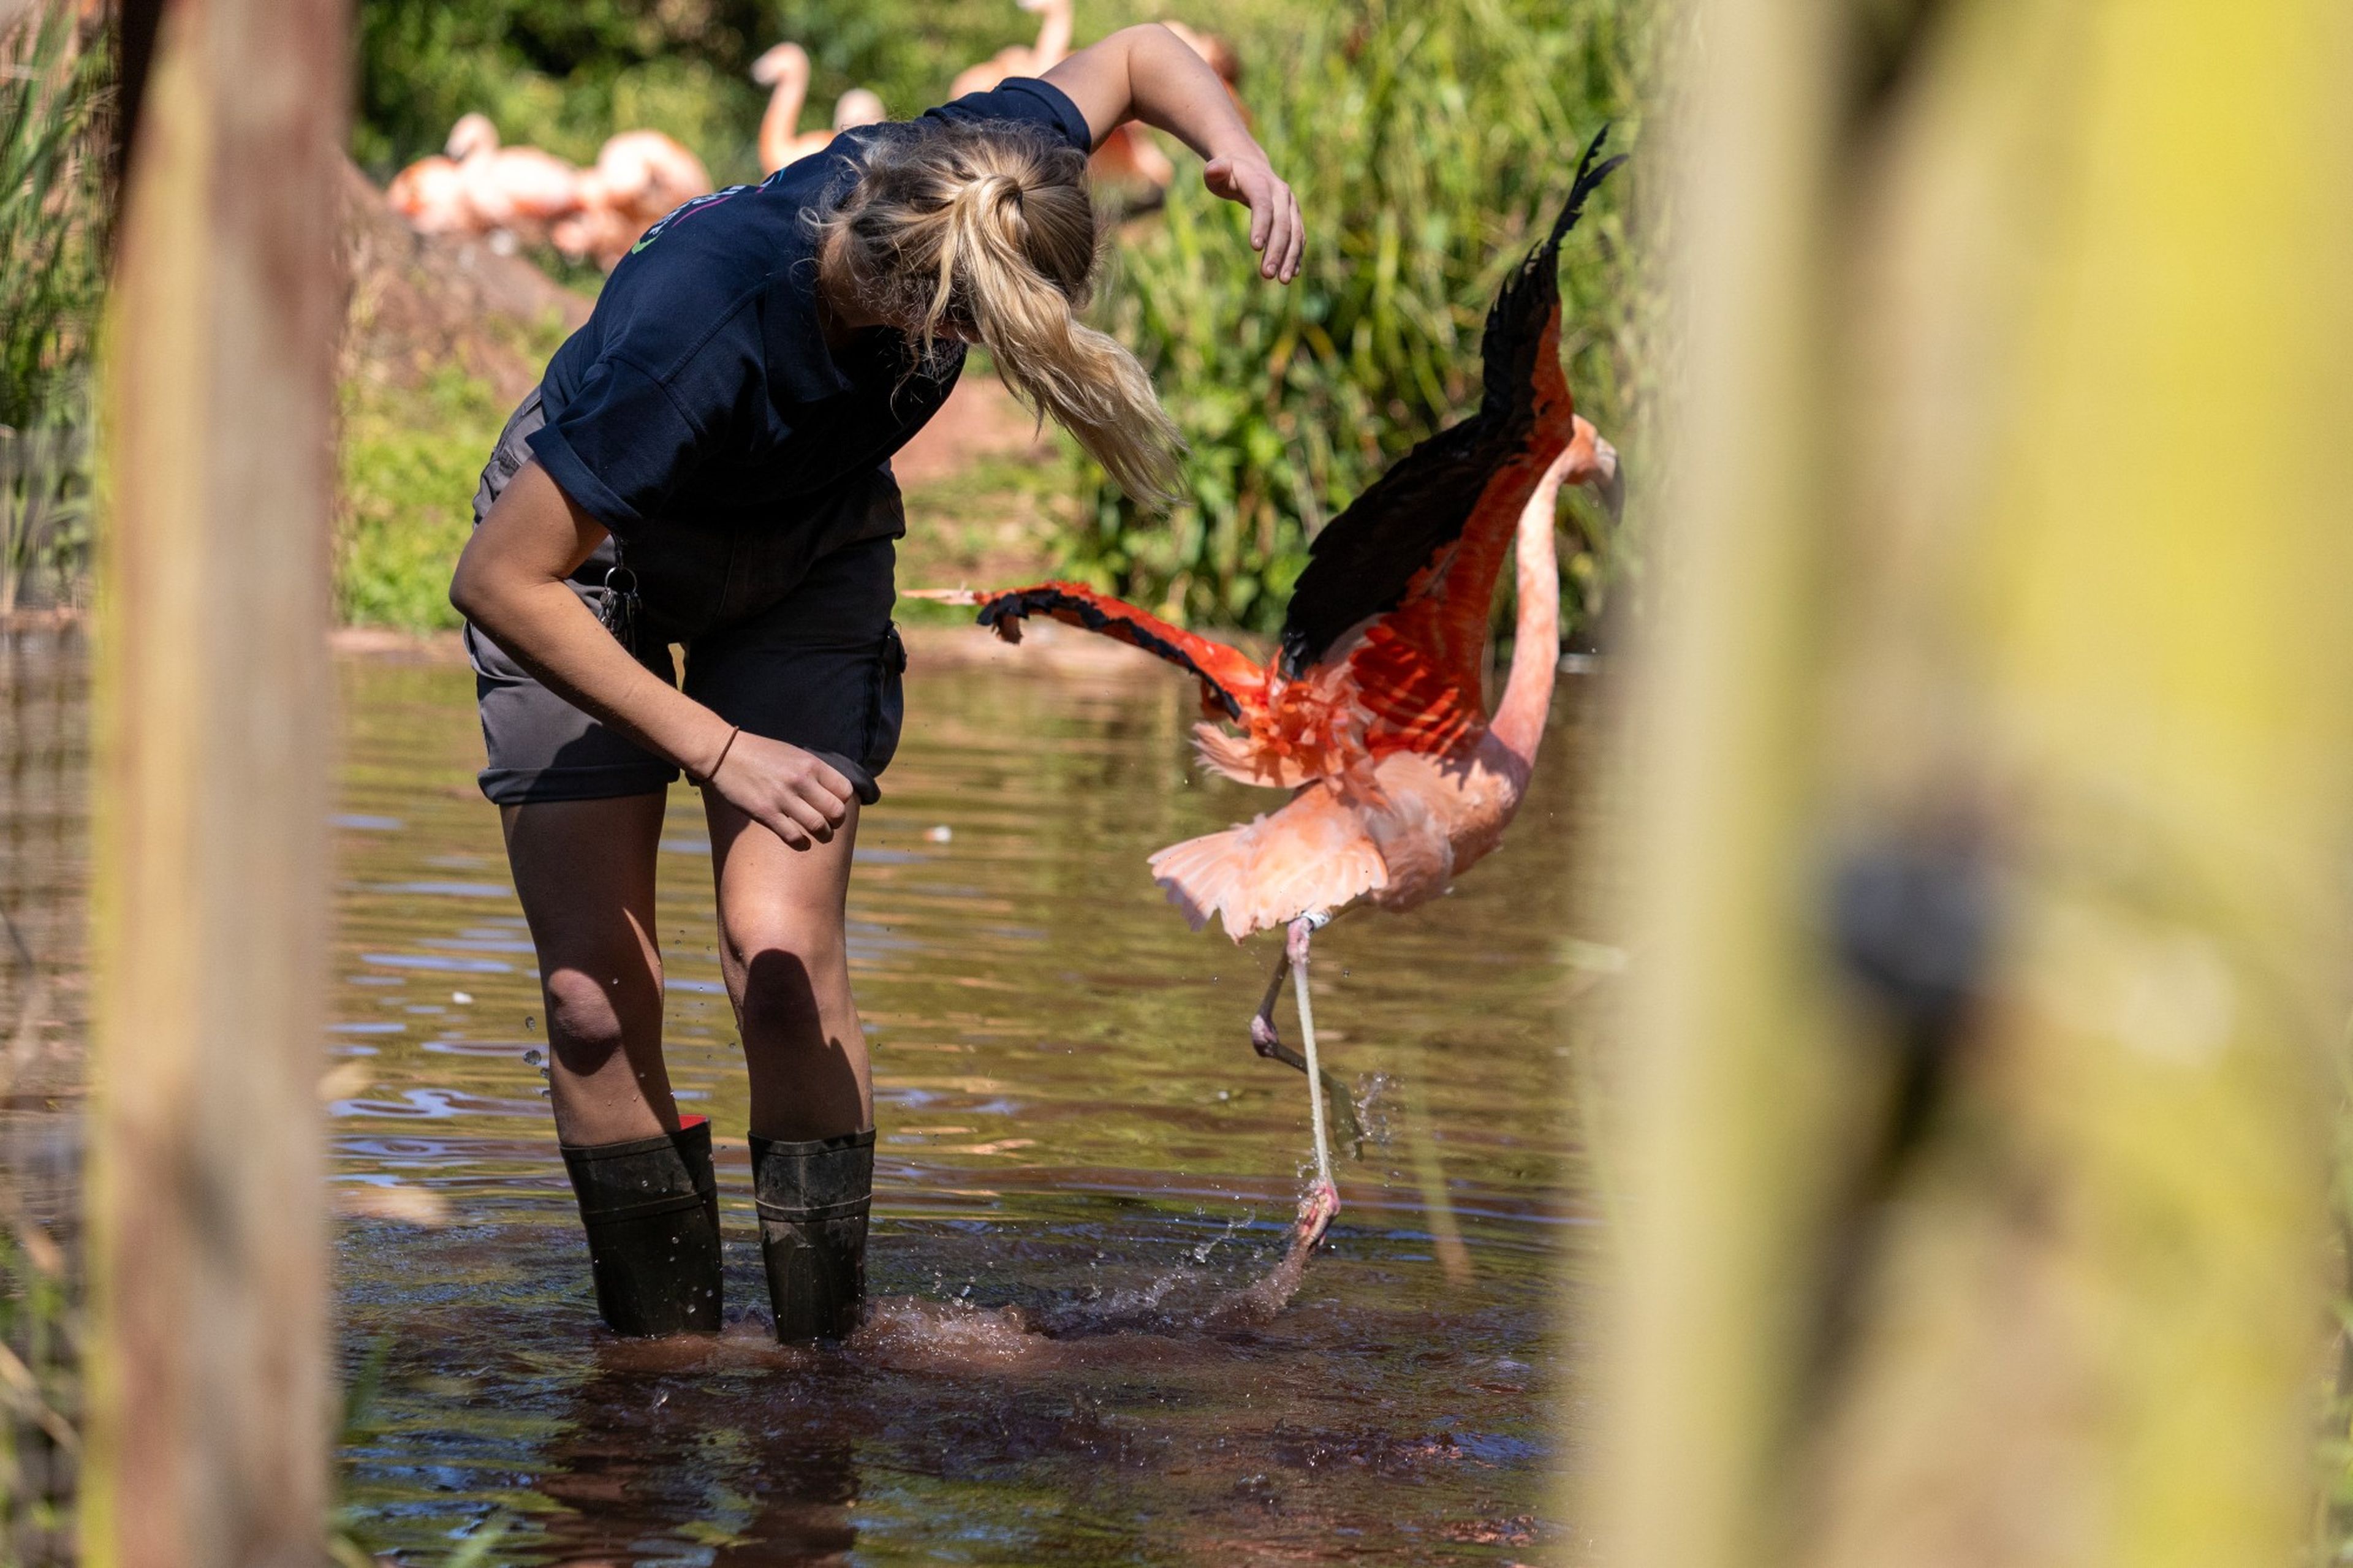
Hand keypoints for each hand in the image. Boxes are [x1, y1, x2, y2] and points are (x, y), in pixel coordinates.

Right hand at [708, 732, 853, 849]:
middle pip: (837, 811)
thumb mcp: (793, 753)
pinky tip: (801, 842)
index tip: (834, 805)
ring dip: (823, 835)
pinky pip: (793, 836)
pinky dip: (801, 843)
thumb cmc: (760, 754)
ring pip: (818, 827)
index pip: (845, 790)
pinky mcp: (766, 812)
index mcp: (810, 764)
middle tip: (830, 824)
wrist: (725, 753)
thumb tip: (832, 790)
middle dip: (836, 822)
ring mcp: (783, 797)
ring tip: (820, 835)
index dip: (843, 801)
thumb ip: (813, 771)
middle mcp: (800, 780)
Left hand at [1202, 149, 1302, 282]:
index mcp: (1261, 181)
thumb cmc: (1229, 174)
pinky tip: (1291, 273)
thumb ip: (1214, 172)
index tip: (1255, 248)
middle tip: (1267, 274)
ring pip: (1295, 232)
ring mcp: (1290, 205)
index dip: (1261, 225)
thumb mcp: (1217, 171)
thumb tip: (1214, 169)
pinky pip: (1299, 237)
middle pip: (1282, 224)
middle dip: (1276, 250)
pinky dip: (1296, 255)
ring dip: (1290, 257)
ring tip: (1283, 280)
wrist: (1251, 167)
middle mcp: (1281, 193)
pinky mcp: (1294, 216)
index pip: (1263, 204)